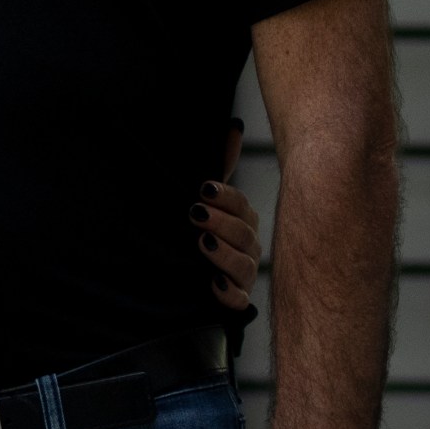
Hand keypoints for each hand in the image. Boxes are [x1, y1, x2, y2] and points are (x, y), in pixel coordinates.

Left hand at [195, 118, 260, 309]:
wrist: (181, 280)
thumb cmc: (200, 233)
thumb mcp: (206, 199)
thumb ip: (221, 167)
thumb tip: (234, 126)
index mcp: (242, 220)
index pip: (240, 206)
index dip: (225, 197)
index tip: (203, 189)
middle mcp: (248, 247)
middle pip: (245, 234)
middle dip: (221, 222)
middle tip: (195, 214)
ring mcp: (244, 275)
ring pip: (246, 266)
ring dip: (224, 255)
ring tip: (202, 244)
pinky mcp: (235, 302)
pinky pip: (240, 301)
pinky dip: (230, 294)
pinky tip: (215, 284)